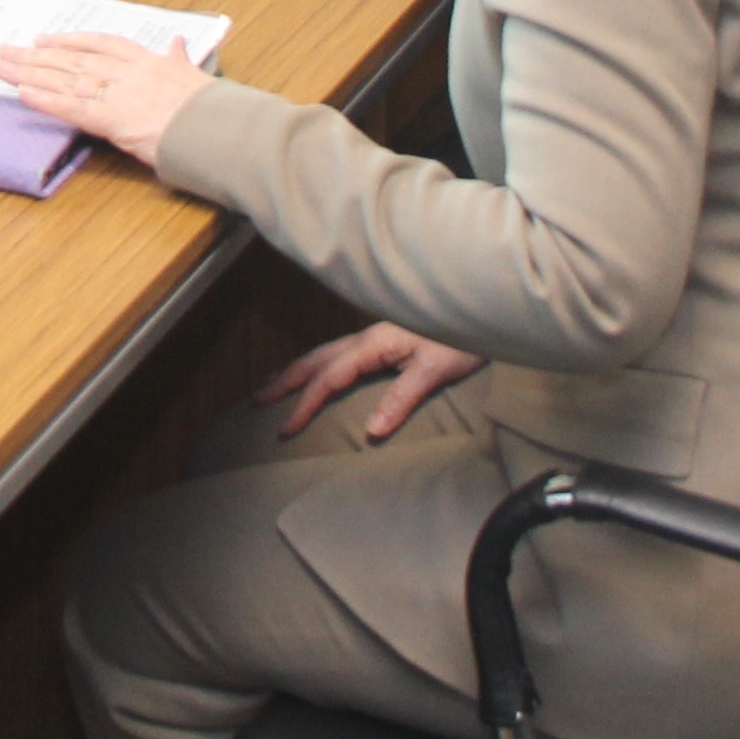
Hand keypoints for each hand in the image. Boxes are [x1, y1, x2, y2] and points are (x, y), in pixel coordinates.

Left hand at [0, 32, 212, 162]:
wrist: (220, 130)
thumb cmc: (213, 108)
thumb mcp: (197, 76)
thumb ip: (180, 59)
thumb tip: (178, 41)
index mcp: (148, 61)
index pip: (101, 44)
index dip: (70, 41)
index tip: (46, 39)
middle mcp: (128, 72)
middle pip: (73, 59)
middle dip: (36, 56)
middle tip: (6, 51)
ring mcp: (119, 93)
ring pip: (66, 79)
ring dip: (30, 73)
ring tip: (1, 67)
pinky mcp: (114, 119)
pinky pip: (73, 107)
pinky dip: (46, 100)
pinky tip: (23, 94)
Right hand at [261, 324, 486, 441]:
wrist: (481, 306)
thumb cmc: (462, 338)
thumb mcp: (435, 369)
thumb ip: (402, 398)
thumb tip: (371, 432)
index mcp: (374, 345)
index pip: (330, 378)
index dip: (306, 403)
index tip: (286, 428)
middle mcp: (368, 339)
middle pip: (316, 360)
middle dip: (286, 380)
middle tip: (257, 401)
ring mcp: (374, 337)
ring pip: (325, 354)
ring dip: (298, 370)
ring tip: (275, 385)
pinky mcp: (384, 341)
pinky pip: (340, 354)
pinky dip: (318, 365)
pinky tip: (320, 373)